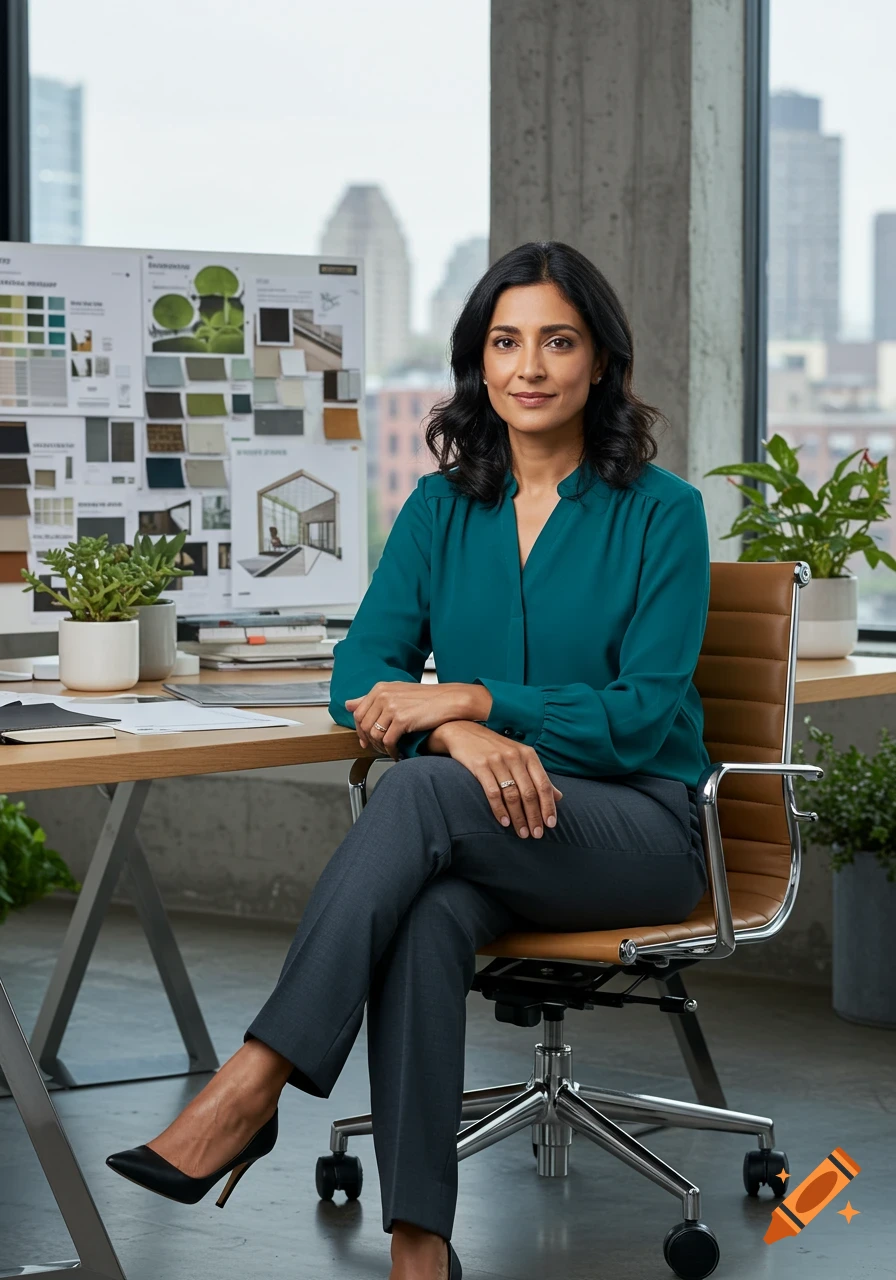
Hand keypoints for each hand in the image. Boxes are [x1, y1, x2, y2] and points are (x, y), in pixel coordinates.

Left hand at [345, 682, 481, 760]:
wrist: (449, 700)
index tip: (365, 740)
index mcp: (380, 688)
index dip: (360, 730)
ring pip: (374, 735)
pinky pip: (388, 741)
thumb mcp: (396, 692)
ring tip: (389, 751)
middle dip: (369, 741)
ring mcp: (392, 707)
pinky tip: (397, 753)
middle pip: (364, 726)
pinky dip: (391, 751)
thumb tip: (348, 704)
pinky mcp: (402, 719)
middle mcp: (383, 695)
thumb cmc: (426, 698)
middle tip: (377, 749)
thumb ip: (371, 699)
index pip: (358, 713)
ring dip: (380, 748)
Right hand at [428, 721, 562, 837]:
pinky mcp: (480, 766)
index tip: (551, 824)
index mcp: (528, 755)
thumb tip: (558, 797)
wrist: (464, 732)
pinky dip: (500, 810)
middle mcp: (515, 757)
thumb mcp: (520, 757)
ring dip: (519, 817)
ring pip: (512, 795)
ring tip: (522, 833)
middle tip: (536, 834)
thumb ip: (538, 777)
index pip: (543, 784)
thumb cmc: (495, 748)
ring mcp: (497, 761)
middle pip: (529, 793)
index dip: (548, 806)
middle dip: (534, 816)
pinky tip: (504, 822)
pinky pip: (492, 793)